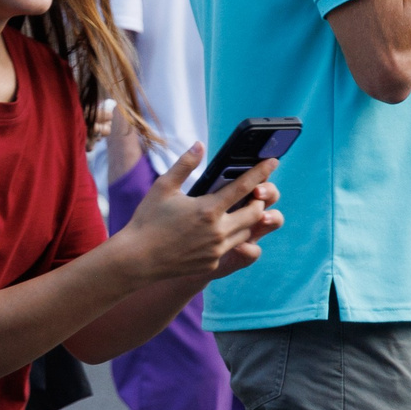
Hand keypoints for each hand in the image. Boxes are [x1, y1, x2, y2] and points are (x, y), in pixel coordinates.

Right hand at [114, 144, 281, 286]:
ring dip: (248, 219)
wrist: (137, 259)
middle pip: (255, 212)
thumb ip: (184, 165)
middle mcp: (218, 231)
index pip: (244, 187)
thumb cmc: (147, 220)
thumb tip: (199, 145)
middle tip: (253, 192)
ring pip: (248, 232)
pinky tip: (220, 230)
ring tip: (240, 209)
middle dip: (258, 200)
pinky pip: (232, 247)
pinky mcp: (212, 263)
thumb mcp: (163, 187)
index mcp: (208, 210)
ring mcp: (217, 250)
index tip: (273, 162)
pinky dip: (232, 236)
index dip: (261, 172)